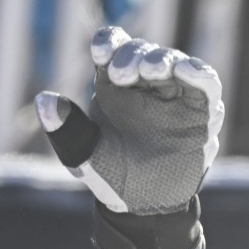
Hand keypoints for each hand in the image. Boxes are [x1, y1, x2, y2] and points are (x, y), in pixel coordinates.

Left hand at [35, 27, 223, 214]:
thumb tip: (43, 99)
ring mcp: (174, 93)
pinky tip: (187, 70)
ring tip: (152, 69)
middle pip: (142, 51)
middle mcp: (145, 83)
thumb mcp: (82, 153)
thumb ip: (66, 128)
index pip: (113, 47)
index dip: (109, 42)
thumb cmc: (111, 173)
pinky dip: (199, 73)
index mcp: (114, 84)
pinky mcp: (201, 109)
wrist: (144, 205)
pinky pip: (206, 83)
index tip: (100, 53)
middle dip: (133, 55)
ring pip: (173, 62)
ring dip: (163, 59)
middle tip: (121, 73)